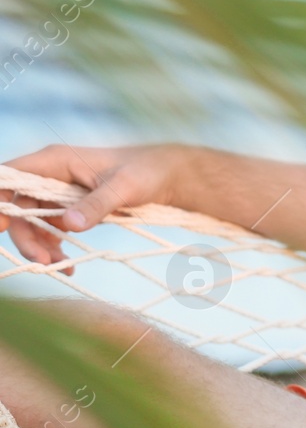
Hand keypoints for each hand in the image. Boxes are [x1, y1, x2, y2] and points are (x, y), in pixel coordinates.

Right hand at [0, 144, 183, 269]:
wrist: (168, 177)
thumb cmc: (146, 172)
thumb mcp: (124, 187)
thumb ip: (97, 204)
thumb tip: (70, 224)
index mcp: (56, 161)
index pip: (10, 175)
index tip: (1, 225)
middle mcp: (51, 176)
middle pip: (18, 206)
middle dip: (25, 235)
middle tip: (42, 261)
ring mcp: (58, 194)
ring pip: (32, 223)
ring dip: (40, 247)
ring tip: (60, 267)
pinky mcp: (68, 209)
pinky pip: (50, 231)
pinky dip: (54, 249)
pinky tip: (67, 266)